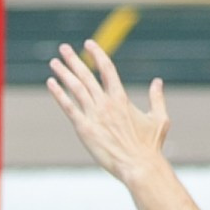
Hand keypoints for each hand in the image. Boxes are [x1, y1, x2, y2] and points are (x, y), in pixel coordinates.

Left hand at [46, 39, 170, 185]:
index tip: (88, 43)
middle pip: (87, 75)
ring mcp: (94, 116)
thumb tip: (158, 81)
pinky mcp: (84, 129)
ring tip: (54, 62)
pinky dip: (58, 94)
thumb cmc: (150, 146)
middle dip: (74, 60)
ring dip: (64, 73)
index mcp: (122, 98)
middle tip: (63, 48)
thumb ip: (157, 98)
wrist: (139, 166)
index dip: (97, 54)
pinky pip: (68, 107)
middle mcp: (106, 103)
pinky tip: (51, 83)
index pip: (107, 69)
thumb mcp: (159, 118)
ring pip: (76, 88)